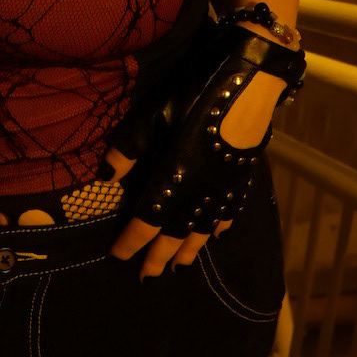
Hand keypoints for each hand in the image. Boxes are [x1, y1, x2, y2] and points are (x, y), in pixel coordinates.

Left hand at [109, 73, 281, 278]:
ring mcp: (225, 185)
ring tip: (179, 268)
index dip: (132, 240)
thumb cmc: (197, 92)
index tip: (118, 256)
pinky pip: (230, 210)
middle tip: (147, 278)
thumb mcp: (155, 114)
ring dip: (190, 250)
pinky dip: (221, 226)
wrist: (251, 79)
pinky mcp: (243, 176)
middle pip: (176, 232)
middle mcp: (200, 189)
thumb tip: (105, 176)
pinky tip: (217, 236)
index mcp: (175, 176)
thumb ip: (130, 148)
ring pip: (204, 228)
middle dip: (160, 256)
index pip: (148, 219)